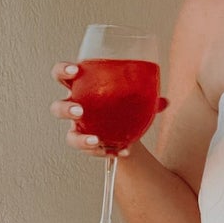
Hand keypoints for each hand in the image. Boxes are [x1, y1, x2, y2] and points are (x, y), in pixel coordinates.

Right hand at [49, 60, 168, 156]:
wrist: (122, 127)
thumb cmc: (119, 105)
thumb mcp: (130, 97)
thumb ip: (147, 98)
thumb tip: (165, 101)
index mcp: (80, 88)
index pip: (61, 76)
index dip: (62, 71)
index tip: (74, 70)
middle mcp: (75, 109)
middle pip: (58, 108)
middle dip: (66, 109)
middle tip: (80, 110)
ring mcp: (78, 130)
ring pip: (70, 137)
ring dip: (81, 139)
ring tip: (95, 140)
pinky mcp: (87, 147)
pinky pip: (92, 153)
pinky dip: (105, 153)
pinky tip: (120, 152)